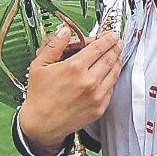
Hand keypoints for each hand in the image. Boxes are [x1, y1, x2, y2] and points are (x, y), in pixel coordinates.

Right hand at [18, 25, 122, 153]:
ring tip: (116, 55)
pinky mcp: (100, 107)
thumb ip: (54, 45)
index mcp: (74, 68)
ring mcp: (96, 95)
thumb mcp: (39, 65)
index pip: (98, 47)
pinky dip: (113, 78)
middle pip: (110, 58)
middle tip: (117, 42)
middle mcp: (89, 81)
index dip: (107, 38)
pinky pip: (112, 88)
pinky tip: (109, 74)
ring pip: (114, 72)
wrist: (41, 124)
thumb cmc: (39, 97)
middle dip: (115, 47)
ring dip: (117, 61)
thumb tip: (64, 31)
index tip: (111, 35)